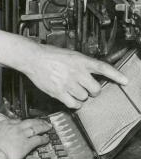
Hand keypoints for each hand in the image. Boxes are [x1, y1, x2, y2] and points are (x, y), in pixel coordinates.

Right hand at [0, 30, 127, 109]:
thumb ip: (81, 64)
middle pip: (95, 89)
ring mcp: (68, 82)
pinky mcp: (59, 92)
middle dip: (92, 90)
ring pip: (85, 97)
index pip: (102, 67)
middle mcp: (76, 71)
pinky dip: (73, 103)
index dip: (115, 75)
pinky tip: (67, 96)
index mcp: (80, 60)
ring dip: (80, 96)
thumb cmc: (49, 55)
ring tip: (71, 88)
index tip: (125, 81)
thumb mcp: (69, 54)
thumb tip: (92, 74)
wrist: (32, 57)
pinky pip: (74, 104)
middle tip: (84, 86)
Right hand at [0, 118, 50, 158]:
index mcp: (5, 124)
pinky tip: (46, 139)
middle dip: (36, 121)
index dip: (24, 121)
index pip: (17, 120)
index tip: (26, 122)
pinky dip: (43, 139)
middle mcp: (14, 127)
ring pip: (35, 128)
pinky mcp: (26, 144)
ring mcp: (21, 134)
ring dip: (42, 127)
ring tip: (47, 127)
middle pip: (28, 121)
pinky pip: (37, 139)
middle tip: (42, 121)